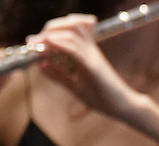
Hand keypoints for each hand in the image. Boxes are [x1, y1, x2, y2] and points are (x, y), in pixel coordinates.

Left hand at [31, 15, 145, 119]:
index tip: (34, 41)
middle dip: (51, 27)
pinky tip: (48, 44)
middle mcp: (91, 50)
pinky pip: (74, 49)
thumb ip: (59, 76)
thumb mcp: (76, 86)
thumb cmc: (104, 98)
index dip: (51, 30)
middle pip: (72, 24)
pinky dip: (59, 44)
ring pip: (72, 32)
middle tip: (36, 40)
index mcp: (88, 52)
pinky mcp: (93, 66)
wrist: (124, 107)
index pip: (71, 29)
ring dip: (52, 33)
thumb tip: (40, 65)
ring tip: (40, 41)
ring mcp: (93, 56)